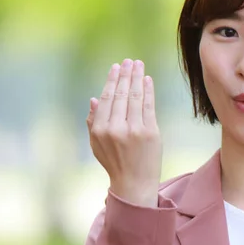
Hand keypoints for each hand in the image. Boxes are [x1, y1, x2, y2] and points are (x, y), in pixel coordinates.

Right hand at [86, 58, 161, 206]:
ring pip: (135, 97)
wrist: (134, 183)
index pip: (106, 98)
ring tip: (139, 65)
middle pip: (121, 94)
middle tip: (129, 61)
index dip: (111, 80)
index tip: (115, 67)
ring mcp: (134, 130)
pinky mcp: (150, 132)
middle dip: (125, 75)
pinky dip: (148, 91)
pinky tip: (147, 80)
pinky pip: (149, 106)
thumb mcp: (96, 144)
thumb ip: (93, 122)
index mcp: (100, 130)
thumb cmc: (114, 163)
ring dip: (137, 77)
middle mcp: (116, 128)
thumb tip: (94, 99)